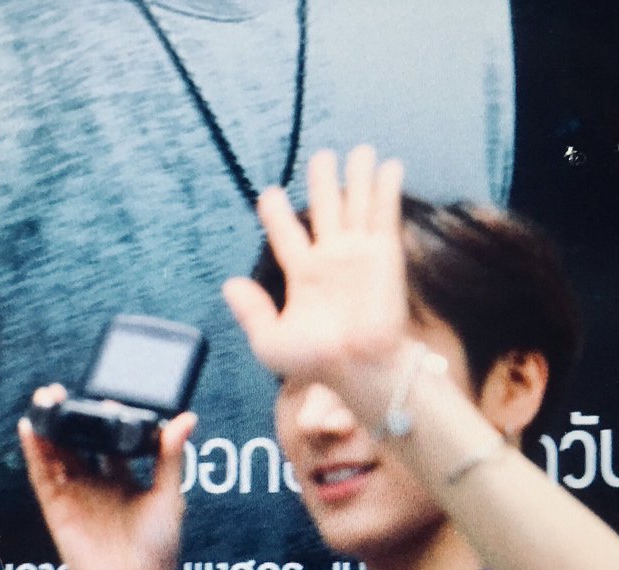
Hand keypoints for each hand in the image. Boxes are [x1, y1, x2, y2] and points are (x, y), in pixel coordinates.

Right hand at [18, 385, 196, 569]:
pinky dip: (34, 451)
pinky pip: (42, 475)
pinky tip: (31, 427)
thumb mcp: (169, 496)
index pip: (110, 440)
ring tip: (47, 398)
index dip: (106, 417)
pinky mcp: (57, 507)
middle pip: (78, 442)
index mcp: (124, 477)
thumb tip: (187, 418)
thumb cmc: (158, 547)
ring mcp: (75, 494)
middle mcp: (97, 482)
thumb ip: (171, 457)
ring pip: (57, 453)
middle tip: (66, 389)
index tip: (107, 394)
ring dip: (50, 426)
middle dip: (72, 416)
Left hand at [223, 146, 408, 397]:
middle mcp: (331, 259)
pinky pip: (384, 215)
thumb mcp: (270, 342)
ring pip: (356, 205)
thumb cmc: (316, 363)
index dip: (277, 213)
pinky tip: (389, 166)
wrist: (358, 369)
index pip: (286, 234)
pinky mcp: (384, 254)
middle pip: (325, 209)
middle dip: (323, 183)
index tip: (270, 194)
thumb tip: (230, 284)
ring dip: (358, 177)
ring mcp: (359, 254)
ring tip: (359, 150)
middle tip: (322, 157)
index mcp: (302, 275)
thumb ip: (251, 312)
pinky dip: (386, 189)